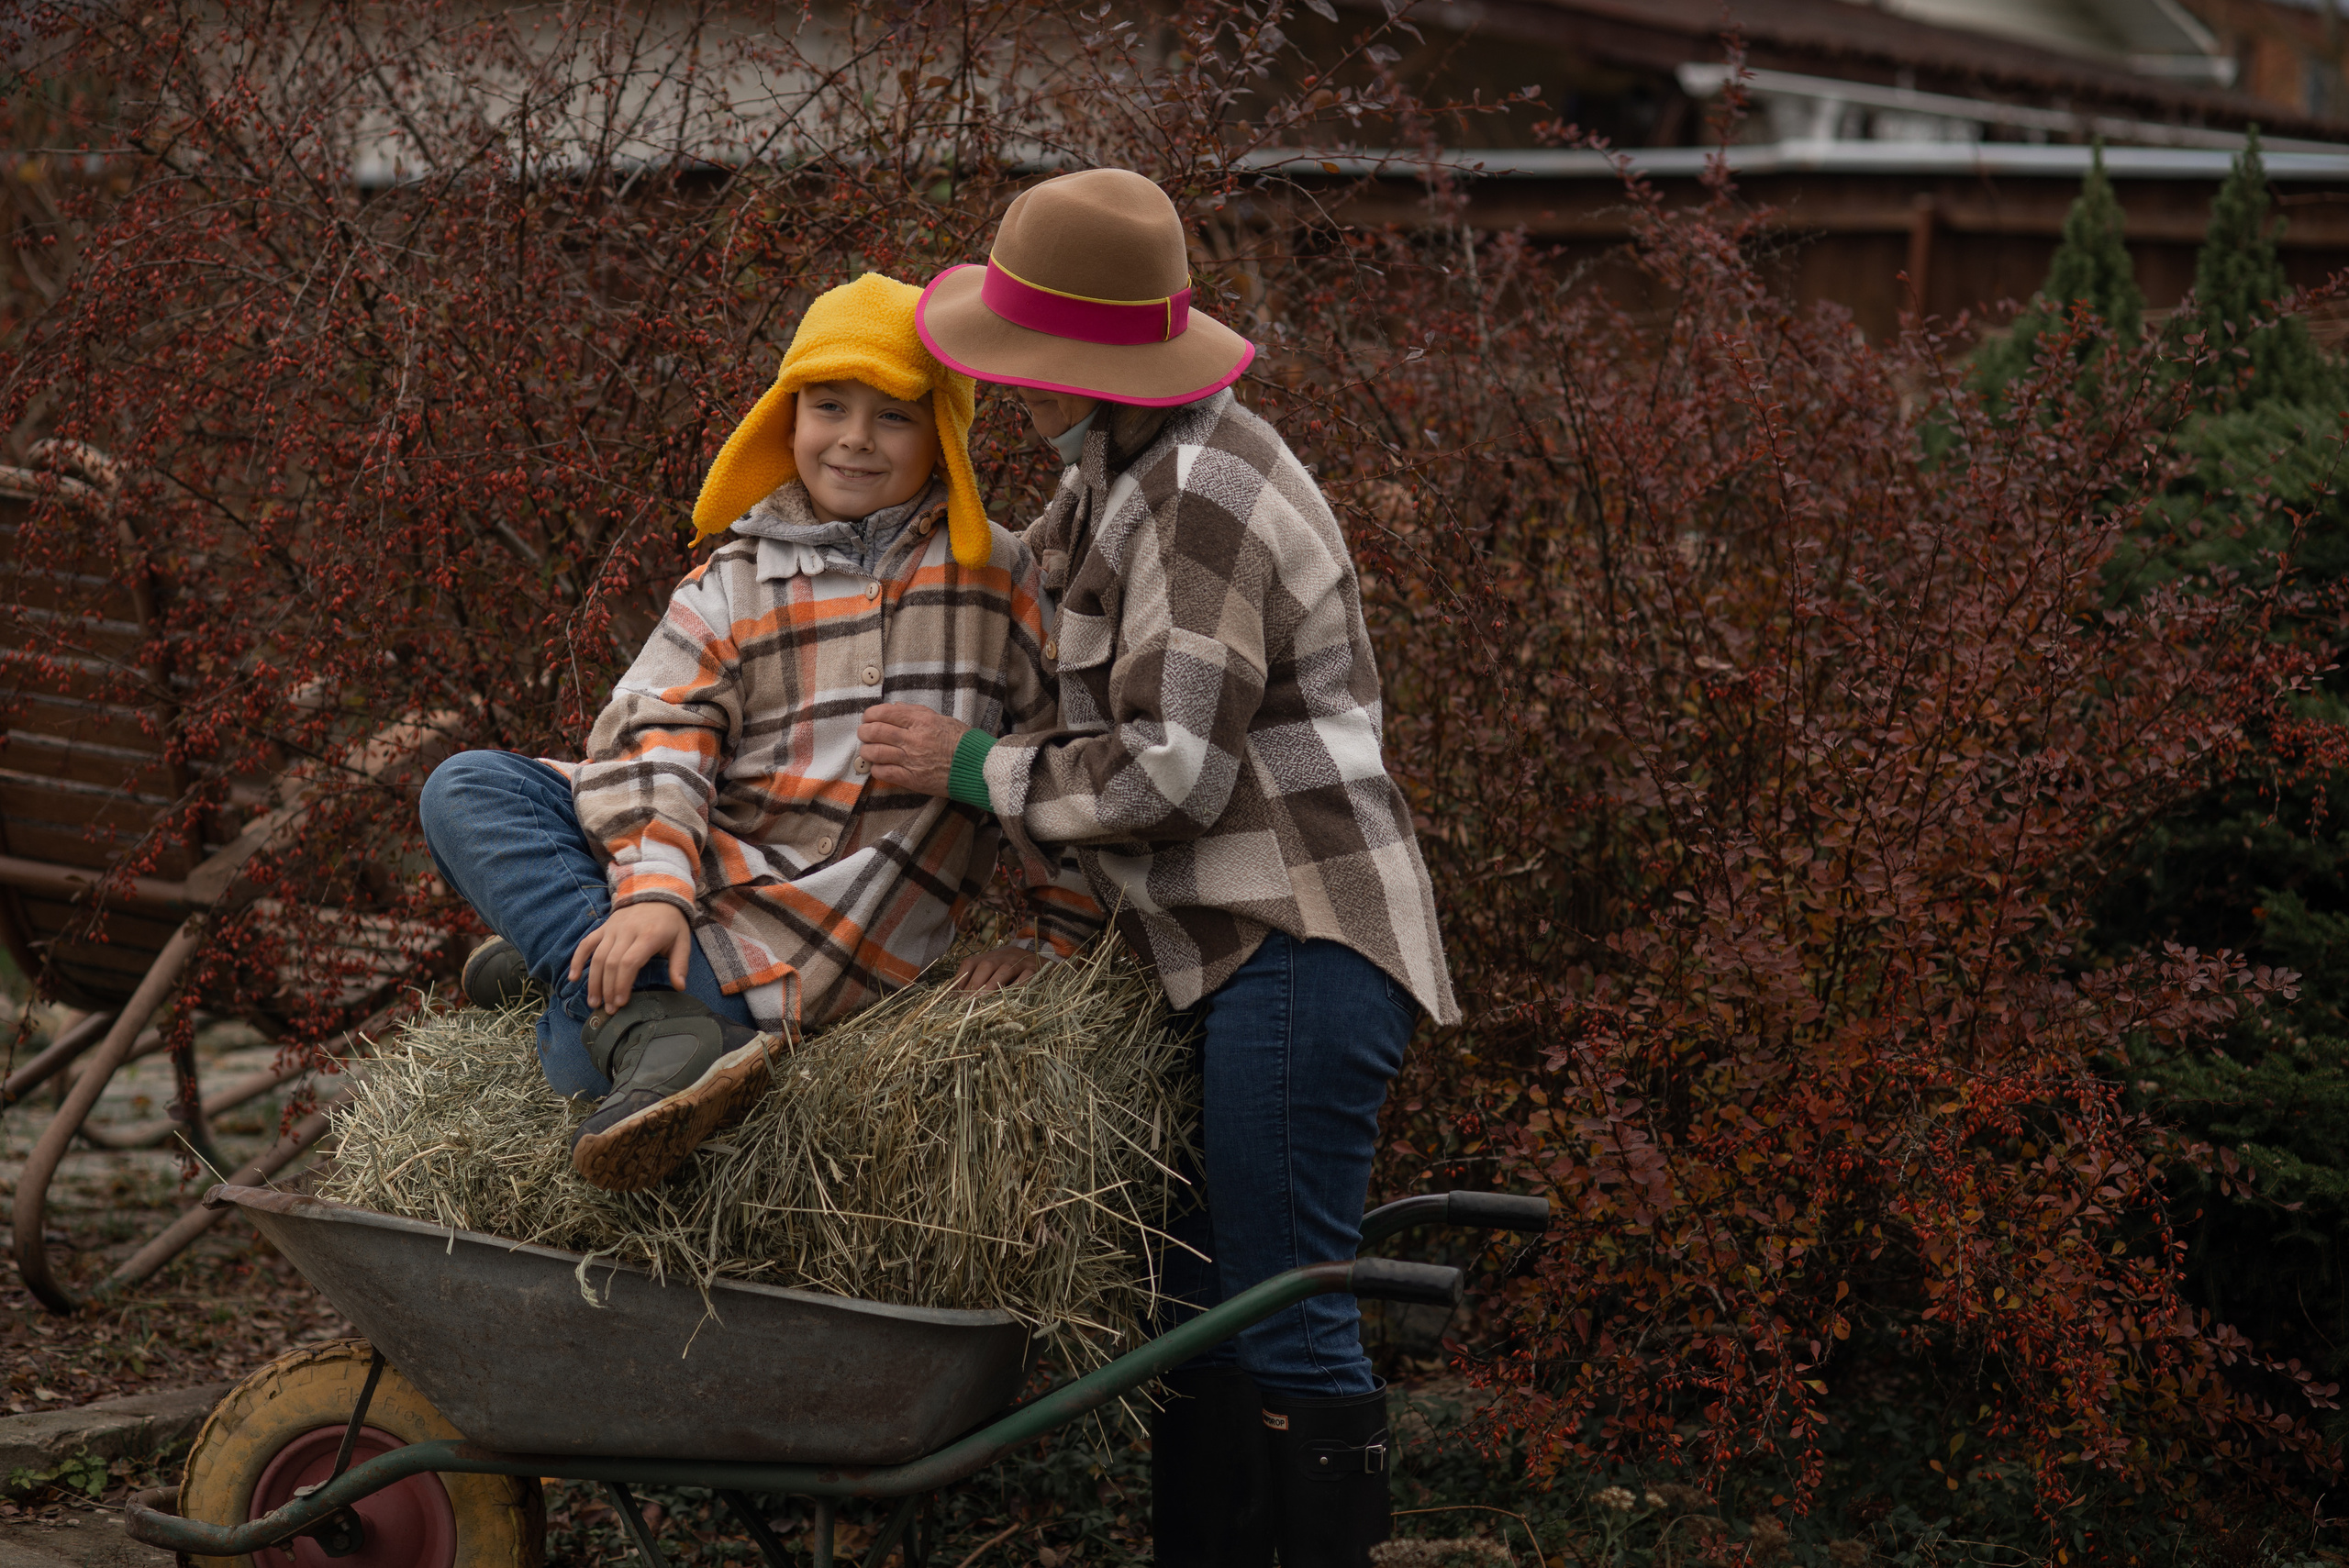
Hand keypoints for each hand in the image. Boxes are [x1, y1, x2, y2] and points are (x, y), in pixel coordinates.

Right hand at [569, 902, 692, 1013]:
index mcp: (648, 935)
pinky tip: (574, 978)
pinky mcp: (603, 928)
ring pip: (597, 956)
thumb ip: (680, 964)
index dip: (622, 984)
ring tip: (594, 1002)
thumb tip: (680, 987)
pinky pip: (586, 943)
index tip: (621, 1003)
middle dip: (608, 989)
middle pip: (611, 963)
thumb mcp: (682, 941)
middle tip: (608, 1009)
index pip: (629, 962)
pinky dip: (578, 960)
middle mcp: (627, 931)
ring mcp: (612, 929)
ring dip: (593, 981)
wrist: (657, 893)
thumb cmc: (670, 923)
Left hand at [858, 702, 968, 796]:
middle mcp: (913, 739)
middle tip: (864, 733)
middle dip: (864, 732)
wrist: (976, 766)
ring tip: (868, 750)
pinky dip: (876, 769)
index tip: (868, 717)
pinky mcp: (912, 779)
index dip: (870, 714)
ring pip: (875, 753)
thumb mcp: (941, 719)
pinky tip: (879, 767)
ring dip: (867, 751)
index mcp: (921, 721)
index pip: (885, 713)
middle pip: (875, 732)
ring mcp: (911, 760)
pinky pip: (884, 773)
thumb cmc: (961, 741)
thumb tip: (895, 708)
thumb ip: (916, 712)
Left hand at [954, 944, 1044, 991]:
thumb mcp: (993, 970)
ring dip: (993, 984)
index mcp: (989, 957)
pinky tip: (1009, 999)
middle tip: (968, 1001)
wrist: (1040, 958)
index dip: (961, 978)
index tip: (955, 997)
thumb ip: (976, 981)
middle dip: (976, 983)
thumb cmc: (1011, 970)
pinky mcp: (1035, 970)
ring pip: (1005, 970)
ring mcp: (1020, 962)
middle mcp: (1003, 957)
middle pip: (987, 964)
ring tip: (984, 999)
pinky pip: (1026, 977)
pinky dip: (1017, 987)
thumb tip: (956, 999)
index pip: (971, 963)